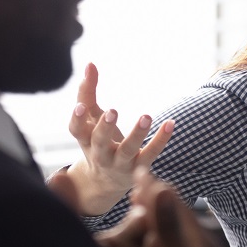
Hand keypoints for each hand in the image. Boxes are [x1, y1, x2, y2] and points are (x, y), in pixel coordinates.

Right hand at [64, 62, 175, 214]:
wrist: (106, 182)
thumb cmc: (98, 142)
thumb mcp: (90, 120)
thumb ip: (88, 93)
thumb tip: (90, 63)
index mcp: (85, 141)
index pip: (76, 130)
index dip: (77, 119)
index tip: (80, 106)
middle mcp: (100, 154)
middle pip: (99, 142)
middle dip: (105, 127)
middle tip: (112, 111)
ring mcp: (121, 163)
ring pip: (128, 150)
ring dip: (137, 134)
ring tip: (146, 117)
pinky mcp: (140, 168)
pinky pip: (152, 153)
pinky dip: (161, 139)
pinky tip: (170, 124)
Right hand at [132, 171, 236, 246]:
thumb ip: (170, 229)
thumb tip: (164, 190)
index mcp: (198, 241)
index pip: (173, 204)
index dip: (154, 187)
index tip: (138, 170)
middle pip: (177, 215)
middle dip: (156, 198)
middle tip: (140, 182)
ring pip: (177, 232)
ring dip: (160, 217)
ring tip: (144, 207)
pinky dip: (163, 238)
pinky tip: (156, 245)